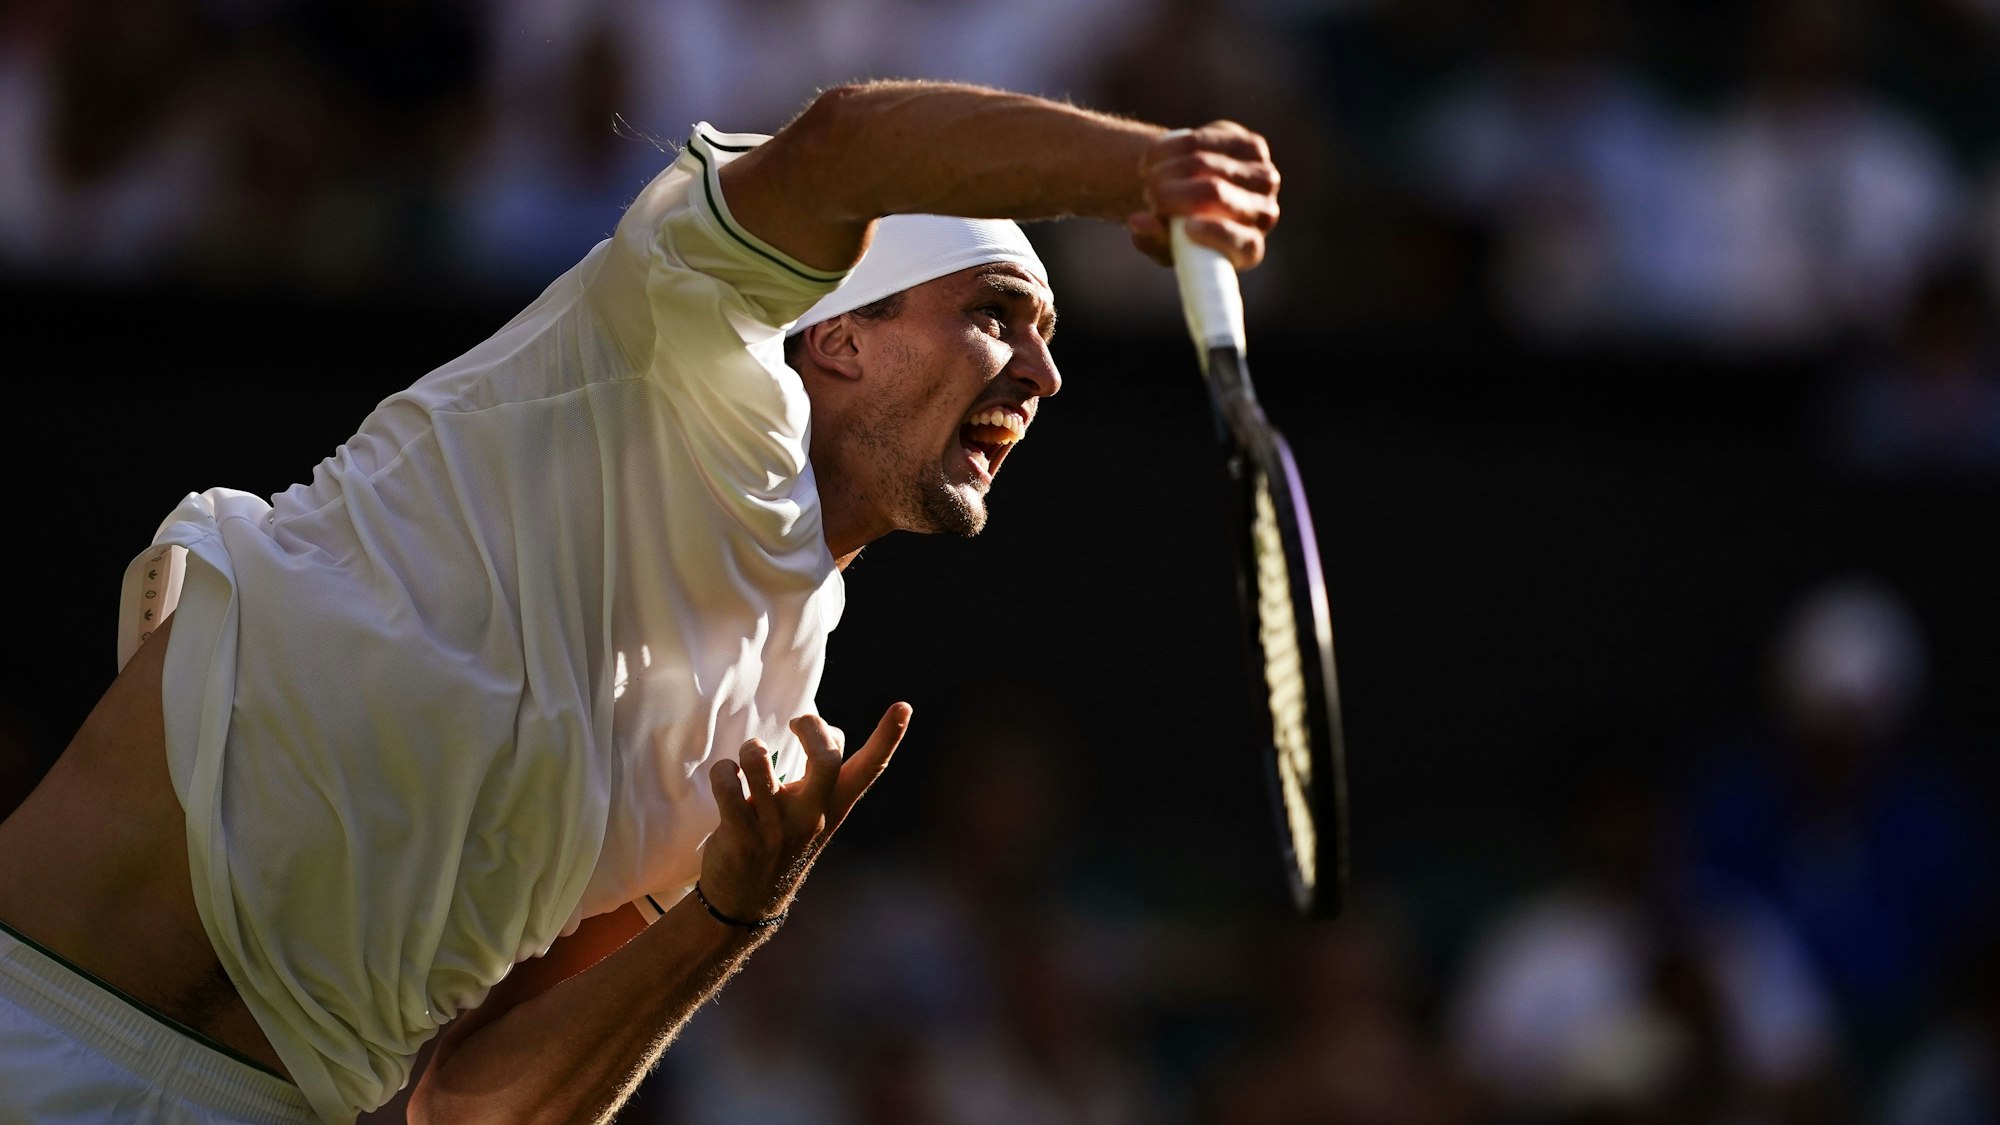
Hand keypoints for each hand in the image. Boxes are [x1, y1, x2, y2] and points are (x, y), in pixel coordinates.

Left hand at [697, 703, 910, 923]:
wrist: (747, 902)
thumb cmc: (783, 841)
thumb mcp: (815, 813)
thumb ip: (825, 774)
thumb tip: (827, 729)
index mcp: (833, 806)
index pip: (868, 769)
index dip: (888, 737)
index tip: (903, 707)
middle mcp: (811, 816)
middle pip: (825, 759)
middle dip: (810, 727)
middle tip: (797, 722)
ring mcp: (776, 828)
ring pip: (760, 763)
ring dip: (752, 748)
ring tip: (751, 755)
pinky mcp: (741, 836)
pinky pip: (727, 785)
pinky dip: (724, 771)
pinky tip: (727, 778)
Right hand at [1128, 121, 1281, 270]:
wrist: (1190, 194)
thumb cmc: (1175, 230)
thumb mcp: (1161, 243)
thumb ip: (1151, 239)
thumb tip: (1140, 222)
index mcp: (1248, 249)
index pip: (1245, 243)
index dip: (1217, 233)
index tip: (1187, 226)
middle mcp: (1264, 214)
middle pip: (1215, 193)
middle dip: (1171, 191)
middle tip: (1148, 194)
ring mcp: (1262, 177)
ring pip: (1203, 163)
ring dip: (1165, 169)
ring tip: (1148, 178)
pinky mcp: (1252, 148)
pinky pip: (1202, 141)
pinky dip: (1169, 148)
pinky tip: (1154, 159)